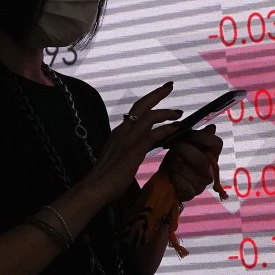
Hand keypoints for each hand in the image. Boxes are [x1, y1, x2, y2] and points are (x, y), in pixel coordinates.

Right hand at [92, 82, 182, 200]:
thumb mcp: (118, 157)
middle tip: (169, 86)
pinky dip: (166, 129)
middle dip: (156, 94)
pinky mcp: (135, 149)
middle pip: (141, 105)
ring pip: (149, 116)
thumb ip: (127, 149)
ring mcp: (128, 138)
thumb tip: (136, 149)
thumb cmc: (106, 178)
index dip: (148, 102)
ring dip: (166, 112)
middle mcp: (123, 131)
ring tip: (178, 113)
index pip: (135, 112)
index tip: (159, 94)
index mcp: (118, 132)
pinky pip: (153, 134)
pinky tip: (176, 128)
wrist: (96, 187)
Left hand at [159, 124, 223, 202]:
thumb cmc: (178, 158)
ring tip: (171, 162)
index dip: (201, 137)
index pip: (216, 143)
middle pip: (202, 160)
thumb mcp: (184, 144)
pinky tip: (171, 175)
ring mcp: (202, 185)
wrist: (166, 178)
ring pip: (187, 171)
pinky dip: (174, 178)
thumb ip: (197, 137)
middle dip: (184, 150)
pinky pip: (182, 185)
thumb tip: (212, 128)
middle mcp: (211, 171)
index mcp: (212, 155)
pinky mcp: (191, 195)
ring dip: (174, 164)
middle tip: (174, 147)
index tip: (187, 134)